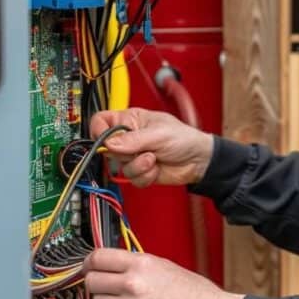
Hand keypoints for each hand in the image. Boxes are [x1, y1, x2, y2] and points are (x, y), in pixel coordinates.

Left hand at [83, 249, 243, 298]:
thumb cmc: (196, 294)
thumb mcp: (165, 266)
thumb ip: (137, 264)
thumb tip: (113, 265)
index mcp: (142, 263)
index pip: (98, 258)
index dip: (89, 262)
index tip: (88, 266)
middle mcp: (134, 284)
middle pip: (92, 281)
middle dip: (96, 283)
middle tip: (105, 286)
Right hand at [89, 107, 213, 187]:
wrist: (199, 160)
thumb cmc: (184, 138)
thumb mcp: (158, 134)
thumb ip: (133, 139)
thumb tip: (109, 143)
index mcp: (130, 120)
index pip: (101, 121)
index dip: (99, 131)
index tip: (107, 141)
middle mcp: (128, 138)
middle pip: (107, 148)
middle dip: (126, 153)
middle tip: (141, 149)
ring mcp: (133, 155)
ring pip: (120, 167)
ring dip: (139, 166)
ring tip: (154, 159)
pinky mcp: (139, 171)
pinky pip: (131, 179)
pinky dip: (145, 176)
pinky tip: (156, 168)